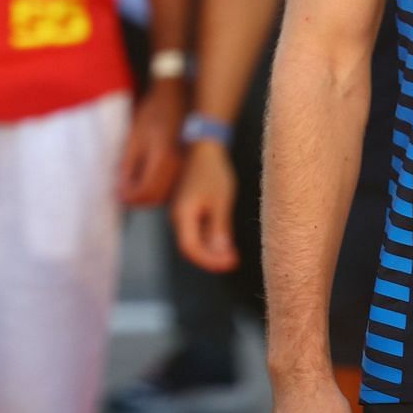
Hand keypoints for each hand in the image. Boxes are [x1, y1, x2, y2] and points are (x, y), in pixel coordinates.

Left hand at [119, 78, 187, 205]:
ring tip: (135, 185)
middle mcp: (179, 166)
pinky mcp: (190, 164)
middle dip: (138, 199)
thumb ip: (128, 164)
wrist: (176, 95)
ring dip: (150, 195)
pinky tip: (150, 178)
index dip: (129, 196)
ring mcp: (187, 166)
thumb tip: (122, 188)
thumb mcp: (134, 136)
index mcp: (163, 158)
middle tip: (124, 192)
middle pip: (157, 197)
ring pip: (167, 194)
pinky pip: (174, 185)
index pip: (146, 191)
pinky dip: (160, 188)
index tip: (118, 193)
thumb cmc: (153, 112)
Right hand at [172, 139, 239, 271]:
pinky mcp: (189, 210)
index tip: (231, 263)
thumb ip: (218, 229)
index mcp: (182, 214)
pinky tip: (226, 242)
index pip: (190, 248)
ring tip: (233, 256)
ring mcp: (182, 213)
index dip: (209, 261)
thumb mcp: (220, 201)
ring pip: (194, 241)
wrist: (204, 148)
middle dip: (212, 259)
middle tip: (234, 262)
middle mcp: (178, 217)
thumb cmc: (212, 171)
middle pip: (191, 248)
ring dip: (212, 251)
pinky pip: (197, 231)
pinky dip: (210, 240)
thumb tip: (220, 254)